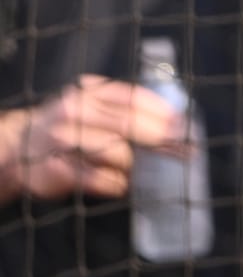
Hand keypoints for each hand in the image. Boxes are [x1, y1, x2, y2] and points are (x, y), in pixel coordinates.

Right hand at [2, 76, 184, 199]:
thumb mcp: (95, 104)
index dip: (163, 113)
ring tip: (148, 170)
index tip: (188, 126)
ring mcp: (62, 140)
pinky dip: (118, 183)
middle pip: (128, 125)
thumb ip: (128, 109)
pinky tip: (126, 184)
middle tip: (188, 151)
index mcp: (89, 92)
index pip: (133, 99)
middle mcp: (74, 111)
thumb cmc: (72, 124)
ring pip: (115, 153)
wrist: (20, 145)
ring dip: (137, 165)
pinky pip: (99, 179)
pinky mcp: (56, 170)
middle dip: (162, 139)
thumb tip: (176, 121)